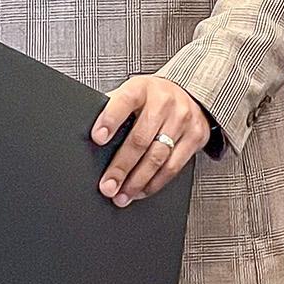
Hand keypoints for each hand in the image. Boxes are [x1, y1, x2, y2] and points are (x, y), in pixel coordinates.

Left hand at [90, 76, 210, 205]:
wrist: (189, 92)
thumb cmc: (151, 97)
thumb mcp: (131, 92)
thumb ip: (113, 108)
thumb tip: (88, 133)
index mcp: (141, 88)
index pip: (123, 102)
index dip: (110, 120)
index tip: (97, 138)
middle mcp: (164, 102)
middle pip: (140, 139)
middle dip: (121, 167)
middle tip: (107, 185)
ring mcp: (182, 120)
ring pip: (157, 157)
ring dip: (137, 181)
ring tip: (122, 195)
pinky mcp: (195, 137)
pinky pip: (173, 167)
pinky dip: (155, 183)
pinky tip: (141, 190)